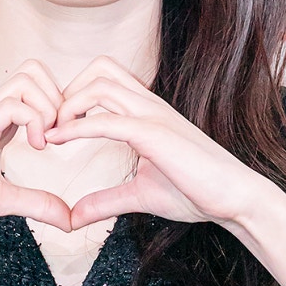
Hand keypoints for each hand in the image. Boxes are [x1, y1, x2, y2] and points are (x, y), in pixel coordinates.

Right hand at [0, 60, 71, 236]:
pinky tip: (36, 149)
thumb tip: (70, 221)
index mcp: (0, 121)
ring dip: (49, 105)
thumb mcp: (1, 200)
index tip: (66, 138)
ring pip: (28, 76)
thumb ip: (36, 204)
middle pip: (36, 68)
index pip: (38, 85)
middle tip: (61, 134)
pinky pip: (15, 104)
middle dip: (60, 97)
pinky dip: (36, 122)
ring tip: (47, 141)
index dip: (61, 104)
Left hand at [45, 56, 267, 230]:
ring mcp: (153, 116)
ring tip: (51, 132)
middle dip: (67, 90)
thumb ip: (105, 200)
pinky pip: (108, 119)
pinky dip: (78, 126)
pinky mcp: (155, 134)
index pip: (105, 78)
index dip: (74, 94)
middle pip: (99, 69)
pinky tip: (60, 140)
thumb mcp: (140, 195)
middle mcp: (149, 104)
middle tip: (50, 124)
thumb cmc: (196, 192)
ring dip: (67, 105)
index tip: (55, 125)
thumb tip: (74, 216)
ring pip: (100, 85)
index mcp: (147, 111)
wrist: (235, 199)